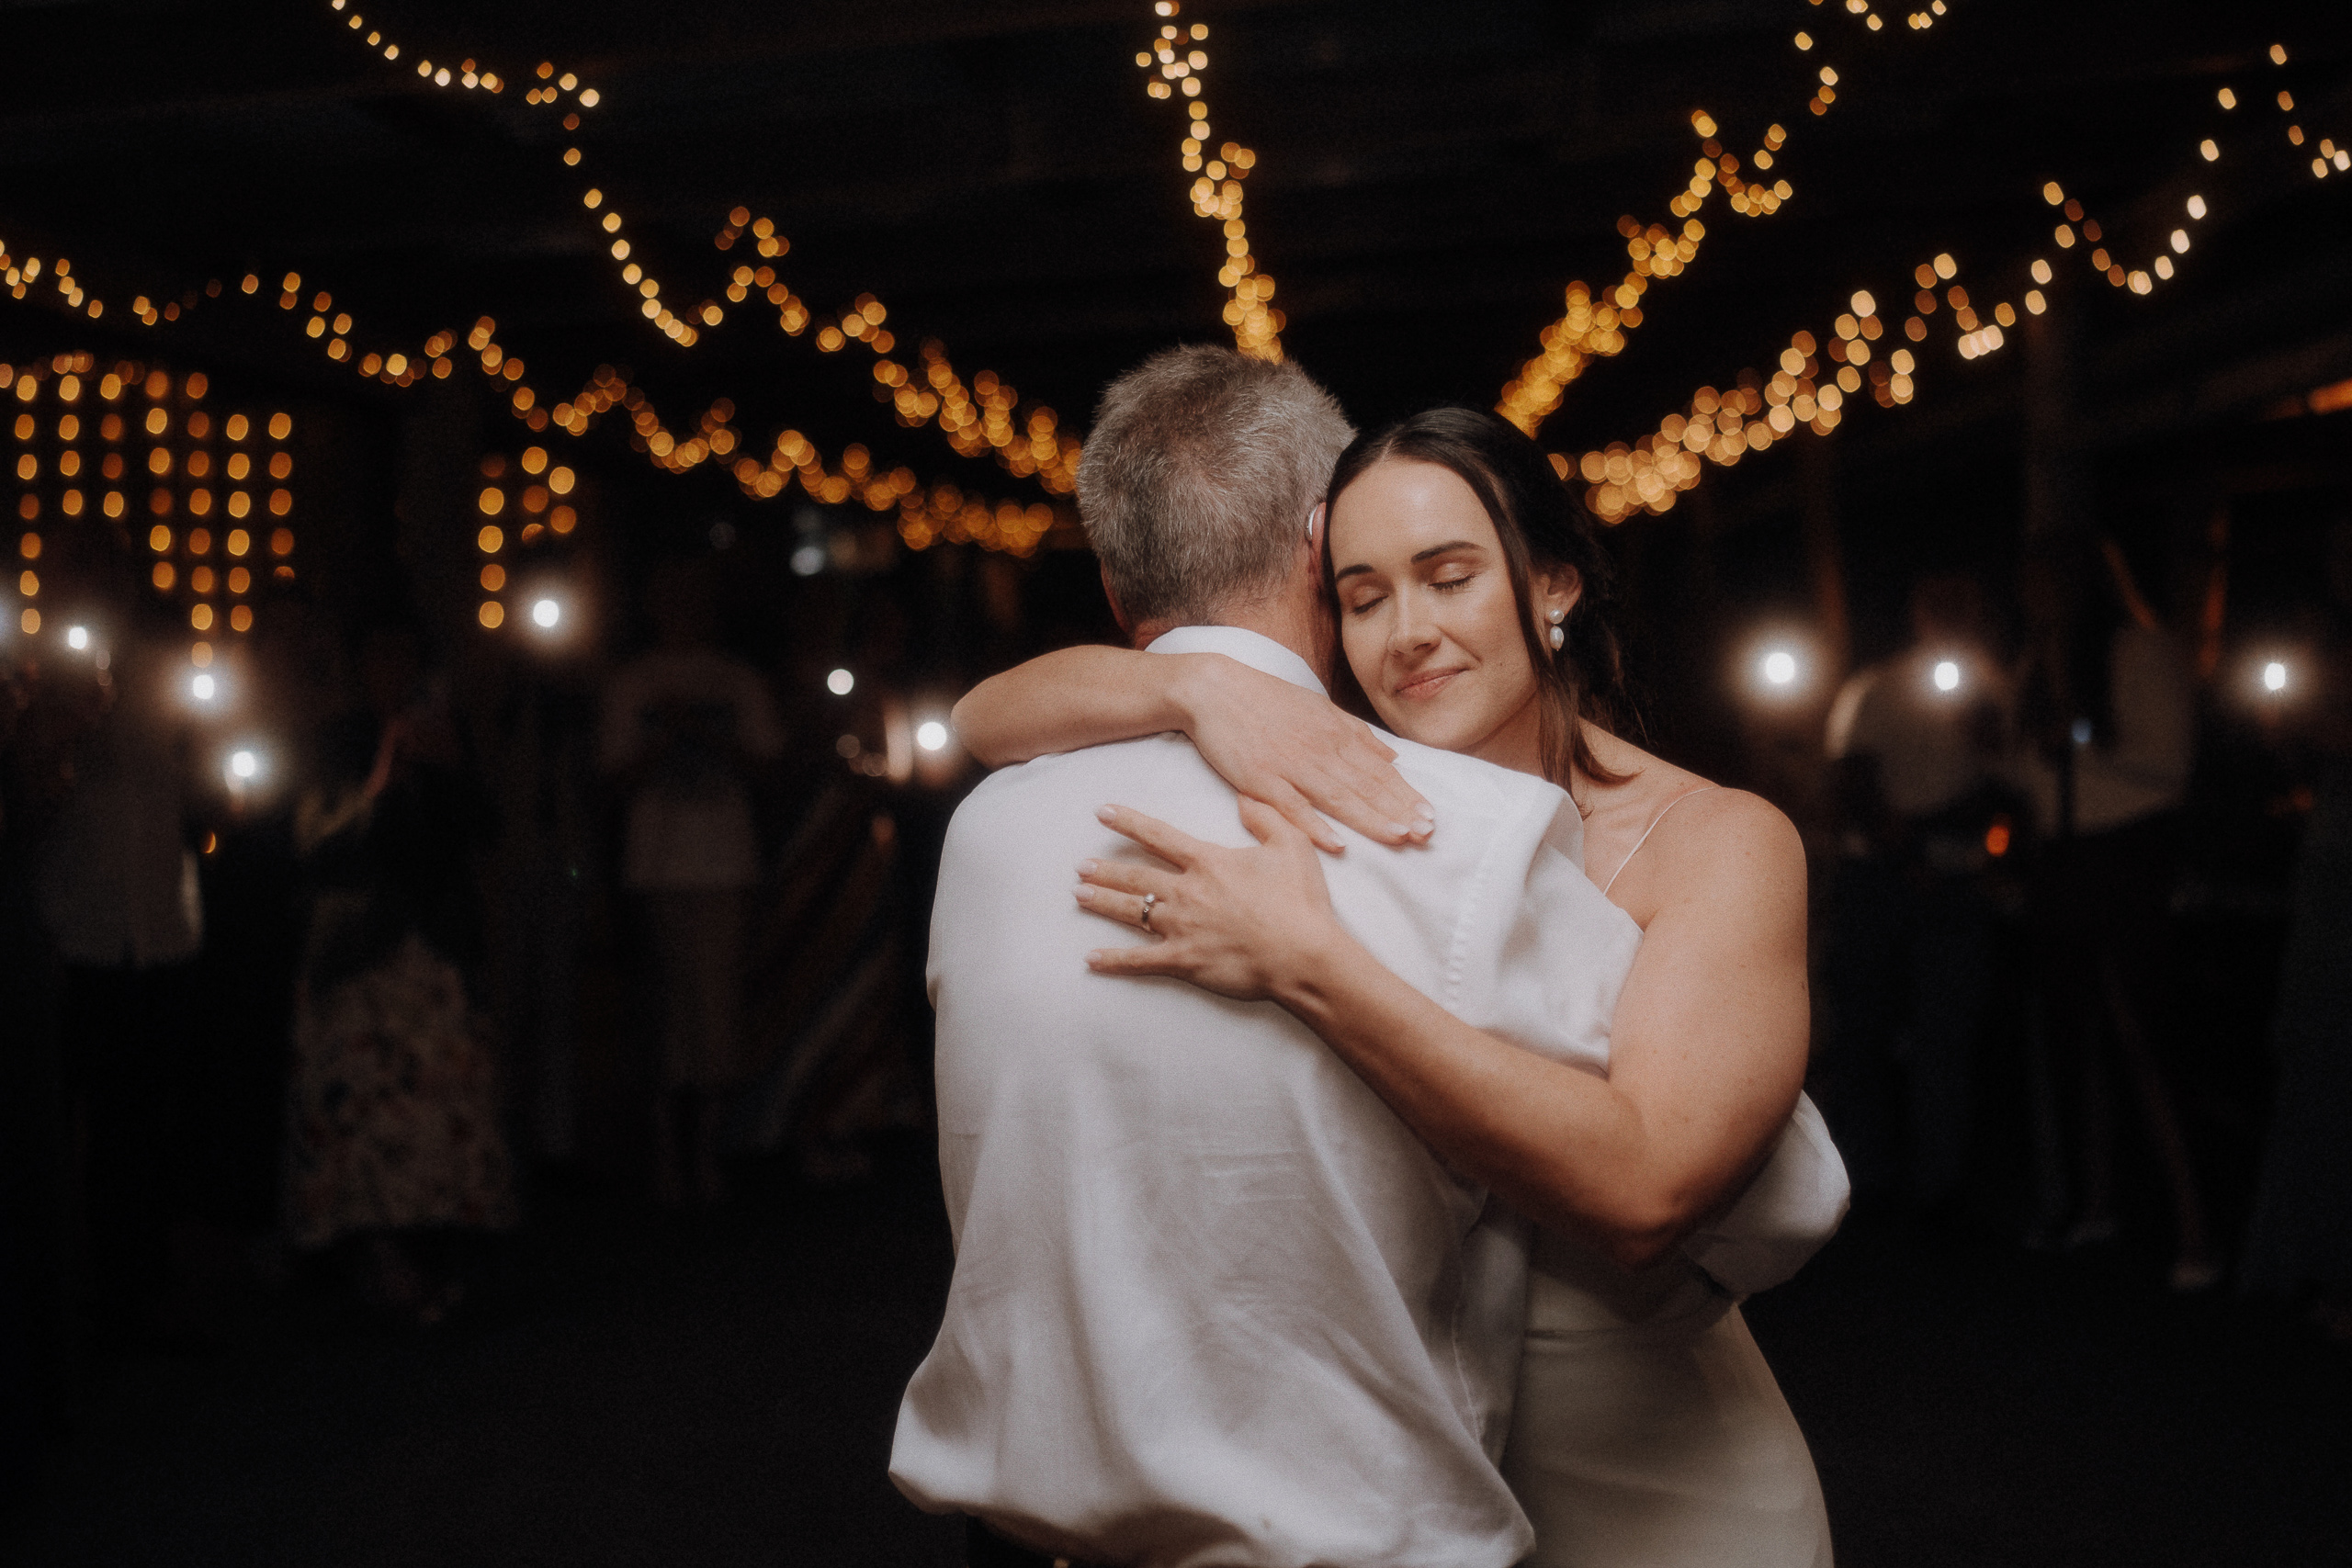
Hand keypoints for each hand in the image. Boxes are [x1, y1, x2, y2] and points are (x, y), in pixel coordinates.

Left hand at [1075, 799, 1348, 999]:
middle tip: (1082, 865)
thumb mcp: (1293, 845)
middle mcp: (1186, 892)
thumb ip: (1266, 817)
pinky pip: (1139, 961)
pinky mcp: (1183, 961)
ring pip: (1130, 912)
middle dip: (1106, 869)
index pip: (1158, 835)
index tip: (1102, 812)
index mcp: (1208, 862)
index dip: (1128, 822)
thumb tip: (1244, 797)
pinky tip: (1090, 960)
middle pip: (1135, 876)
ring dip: (1102, 902)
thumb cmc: (1300, 902)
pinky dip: (1112, 961)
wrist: (1303, 955)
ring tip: (1078, 895)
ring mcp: (1181, 928)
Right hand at [1174, 656, 1432, 852]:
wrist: (1213, 688)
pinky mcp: (1260, 778)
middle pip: (1365, 785)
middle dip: (1398, 810)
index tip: (1430, 817)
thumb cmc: (1266, 700)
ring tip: (1399, 838)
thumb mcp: (1319, 709)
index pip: (1378, 770)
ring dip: (1370, 819)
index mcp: (1335, 734)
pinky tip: (1337, 844)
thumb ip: (1357, 734)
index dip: (1405, 794)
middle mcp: (1319, 749)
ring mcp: (1289, 765)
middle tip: (1427, 833)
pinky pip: (1292, 807)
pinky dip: (1315, 826)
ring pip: (1338, 797)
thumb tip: (1392, 757)